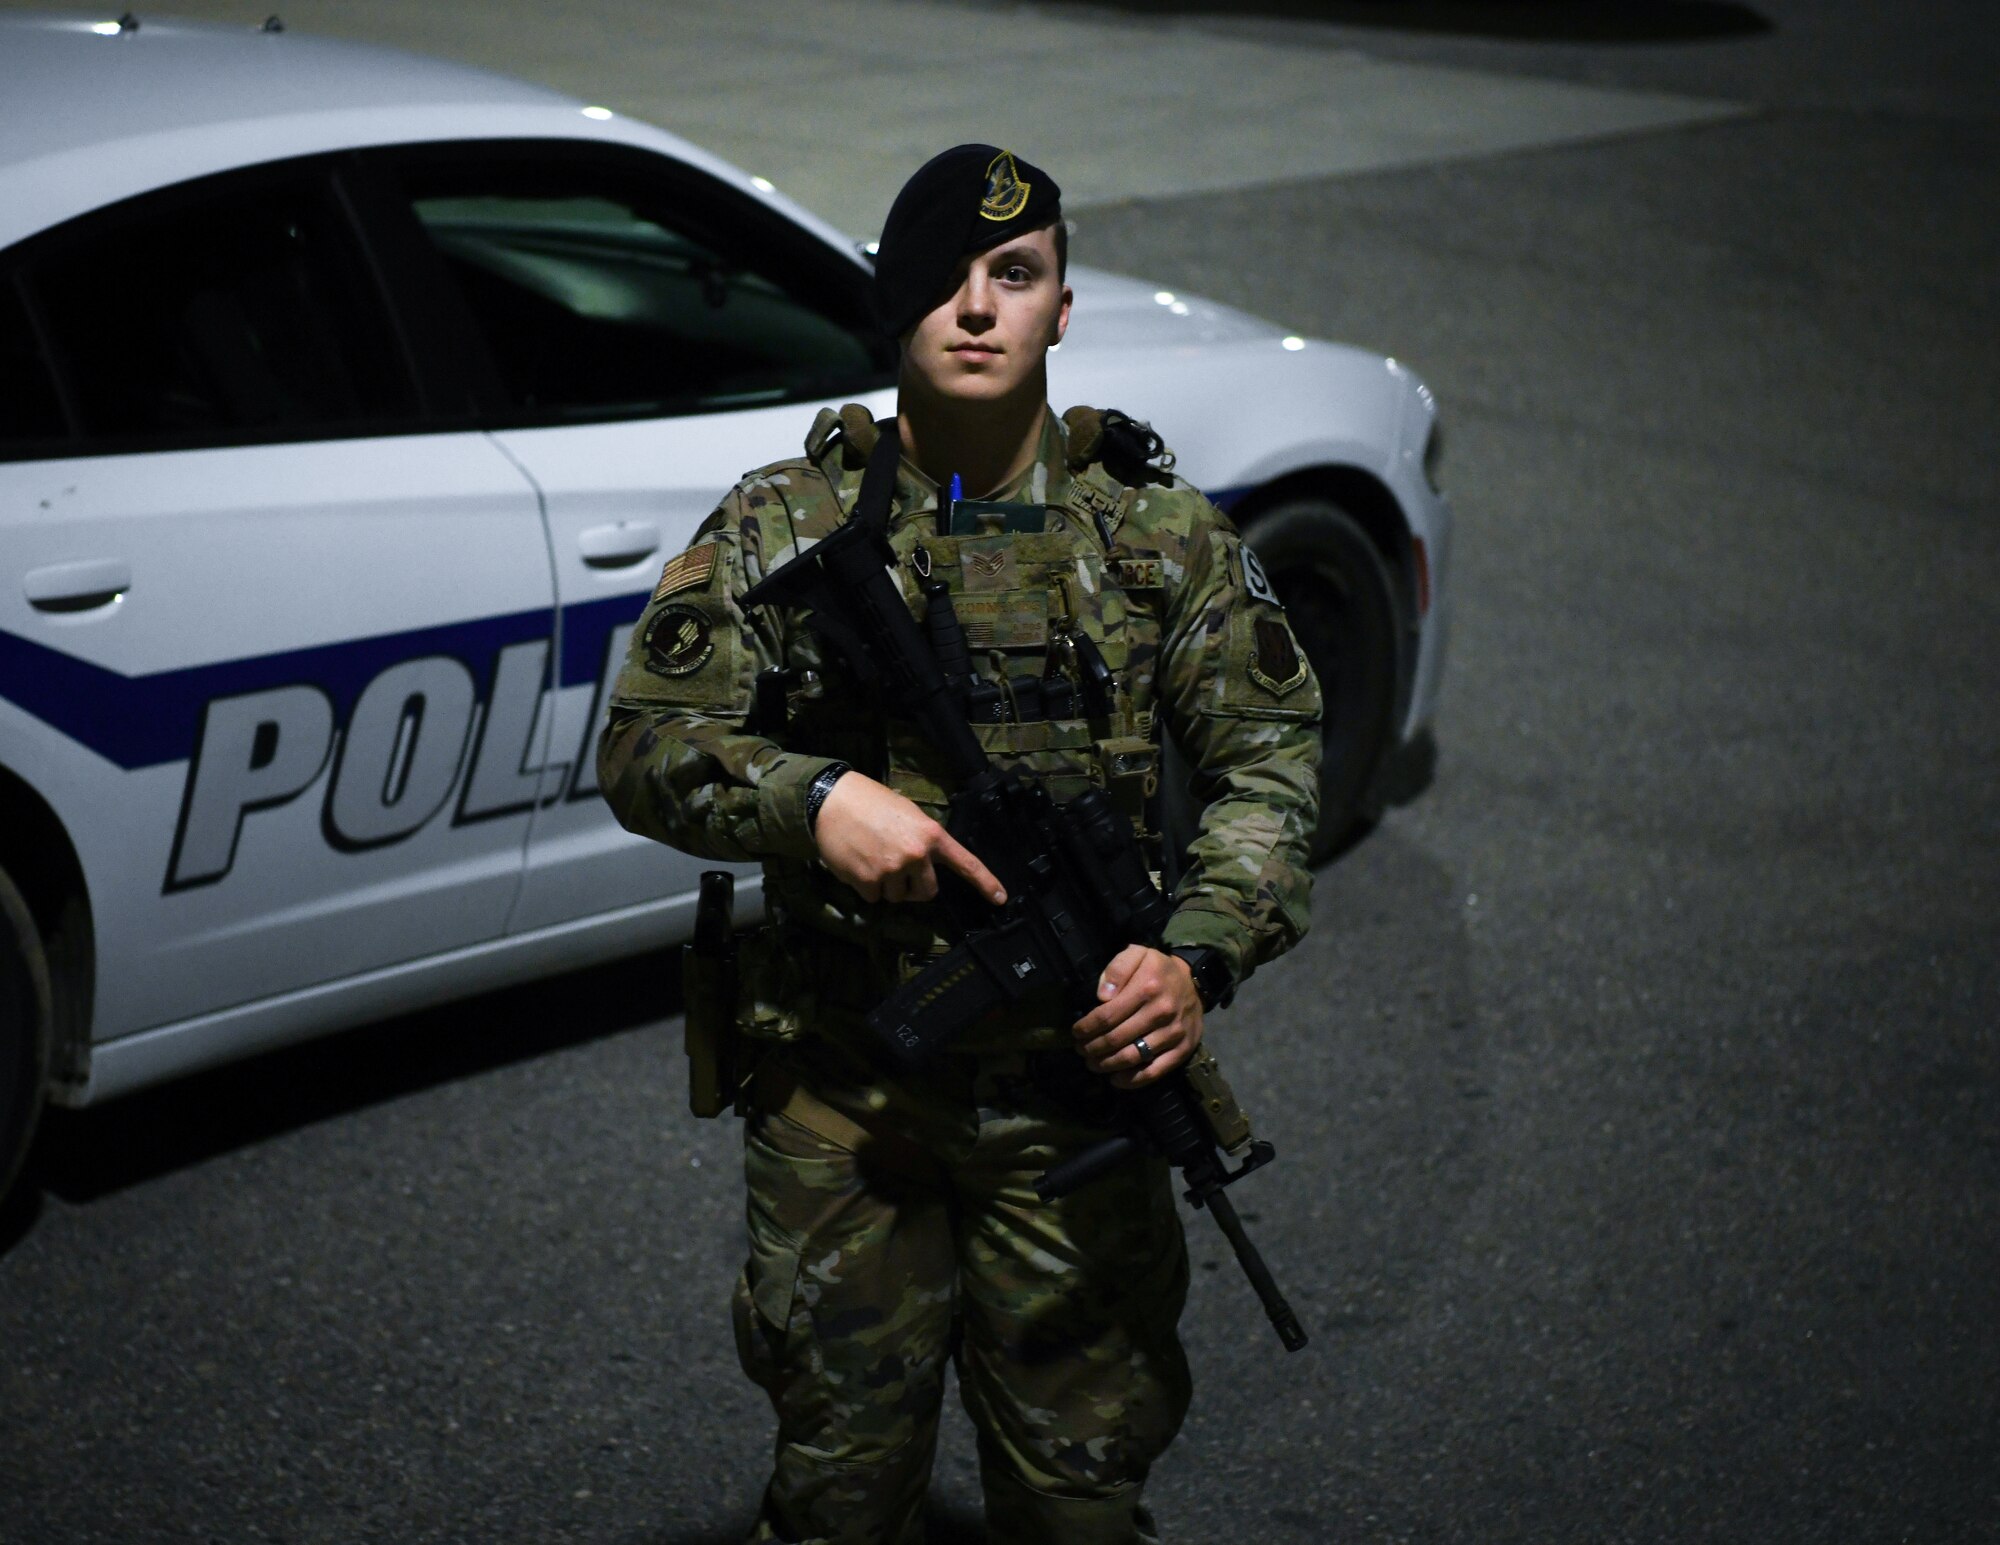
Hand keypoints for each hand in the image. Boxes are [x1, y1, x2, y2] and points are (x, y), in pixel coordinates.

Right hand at [813, 772, 1006, 906]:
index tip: (1001, 899)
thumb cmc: (870, 802)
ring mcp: (892, 870)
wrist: (832, 800)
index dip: (985, 883)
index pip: (965, 863)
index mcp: (931, 835)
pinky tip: (858, 863)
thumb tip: (923, 866)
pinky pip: (874, 897)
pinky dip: (866, 886)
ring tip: (872, 857)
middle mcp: (917, 855)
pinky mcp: (868, 881)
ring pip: (897, 897)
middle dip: (915, 888)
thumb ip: (922, 840)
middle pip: (927, 893)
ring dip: (887, 885)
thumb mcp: (907, 814)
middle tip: (899, 870)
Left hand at [1072, 945, 1203, 1088]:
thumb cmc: (1158, 970)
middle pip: (1116, 1039)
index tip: (1076, 1032)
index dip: (1087, 1028)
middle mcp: (1161, 1012)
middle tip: (1081, 1050)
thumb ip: (1117, 969)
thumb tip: (1102, 997)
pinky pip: (1154, 1072)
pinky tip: (1115, 1078)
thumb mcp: (1137, 954)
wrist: (1194, 982)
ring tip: (1093, 1063)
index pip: (1107, 1015)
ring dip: (1106, 1065)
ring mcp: (1173, 1033)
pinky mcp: (1182, 1050)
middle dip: (1092, 1048)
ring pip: (1132, 1057)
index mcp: (1147, 987)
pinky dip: (1131, 1080)